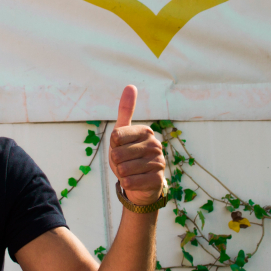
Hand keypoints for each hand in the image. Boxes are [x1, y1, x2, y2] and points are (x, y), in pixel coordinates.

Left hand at [108, 85, 165, 206]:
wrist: (142, 184)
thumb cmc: (129, 156)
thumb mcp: (122, 133)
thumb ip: (126, 110)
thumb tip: (131, 85)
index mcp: (145, 131)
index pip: (115, 136)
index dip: (113, 146)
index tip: (120, 148)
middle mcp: (154, 144)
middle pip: (117, 154)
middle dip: (116, 162)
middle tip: (125, 163)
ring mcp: (158, 162)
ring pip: (123, 169)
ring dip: (121, 173)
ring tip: (130, 172)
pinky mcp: (157, 180)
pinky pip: (130, 181)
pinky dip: (127, 183)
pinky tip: (134, 181)